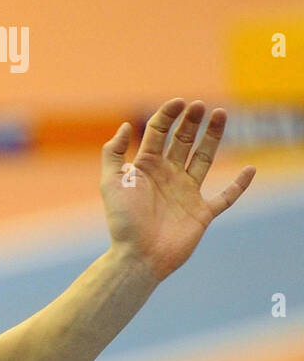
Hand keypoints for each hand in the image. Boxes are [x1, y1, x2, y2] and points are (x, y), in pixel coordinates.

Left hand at [100, 98, 254, 282]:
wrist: (137, 256)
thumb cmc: (122, 222)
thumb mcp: (110, 183)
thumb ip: (113, 153)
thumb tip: (128, 125)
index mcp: (146, 169)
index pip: (158, 133)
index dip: (168, 115)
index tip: (179, 103)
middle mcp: (167, 177)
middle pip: (183, 142)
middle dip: (191, 122)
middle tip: (200, 106)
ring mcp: (186, 194)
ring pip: (204, 159)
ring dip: (213, 137)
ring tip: (220, 114)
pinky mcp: (201, 213)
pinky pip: (225, 197)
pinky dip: (239, 185)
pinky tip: (249, 170)